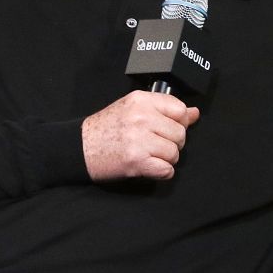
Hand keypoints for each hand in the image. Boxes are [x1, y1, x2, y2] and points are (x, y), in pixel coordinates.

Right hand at [81, 90, 199, 180]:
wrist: (78, 148)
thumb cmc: (105, 128)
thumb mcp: (133, 109)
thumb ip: (164, 109)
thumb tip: (194, 113)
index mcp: (141, 100)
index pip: (180, 109)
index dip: (179, 122)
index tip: (167, 128)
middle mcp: (141, 117)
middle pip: (180, 133)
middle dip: (172, 143)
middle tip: (156, 145)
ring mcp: (139, 140)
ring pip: (175, 153)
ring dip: (166, 159)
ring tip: (150, 155)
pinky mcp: (136, 161)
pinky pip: (166, 170)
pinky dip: (161, 172)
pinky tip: (150, 167)